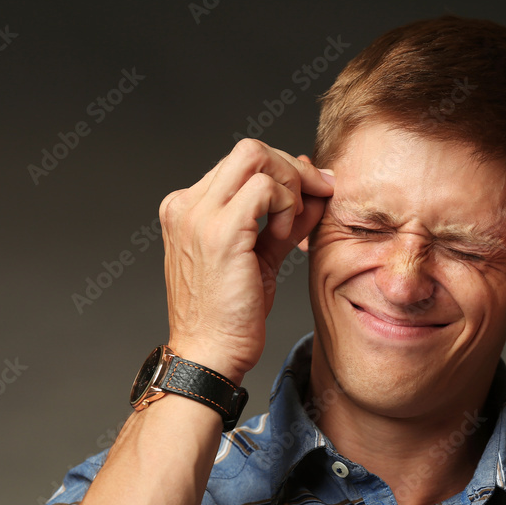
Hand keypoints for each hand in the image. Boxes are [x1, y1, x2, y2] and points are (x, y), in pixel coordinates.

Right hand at [159, 140, 333, 382]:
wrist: (209, 355)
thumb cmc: (231, 315)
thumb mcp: (262, 256)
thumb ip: (286, 220)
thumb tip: (316, 189)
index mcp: (188, 208)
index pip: (242, 163)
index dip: (284, 169)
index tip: (315, 188)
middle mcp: (186, 205)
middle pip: (249, 149)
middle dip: (293, 168)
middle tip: (319, 194)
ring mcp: (198, 215)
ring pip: (257, 157)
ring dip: (291, 186)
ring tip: (291, 226)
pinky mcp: (219, 232)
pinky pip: (265, 188)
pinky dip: (286, 204)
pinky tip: (284, 234)